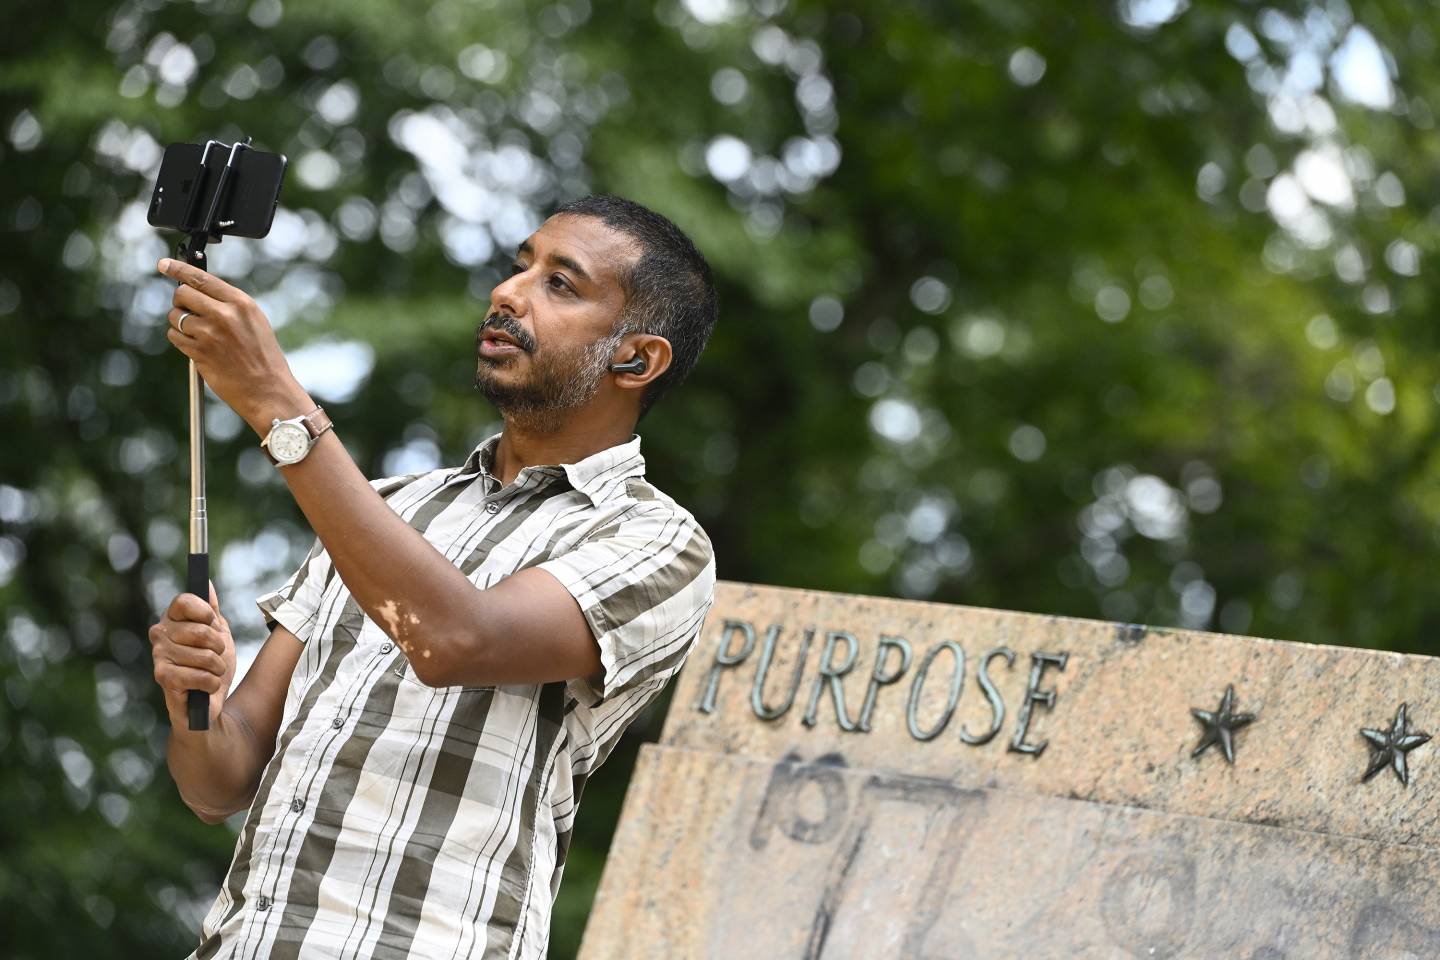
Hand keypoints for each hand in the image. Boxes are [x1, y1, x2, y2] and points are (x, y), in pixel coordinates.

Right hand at [149, 584, 236, 728]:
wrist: (209, 702)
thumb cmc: (212, 665)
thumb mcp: (218, 633)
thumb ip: (211, 609)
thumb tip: (205, 583)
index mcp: (172, 619)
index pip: (185, 601)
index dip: (204, 613)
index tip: (213, 623)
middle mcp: (160, 633)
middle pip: (201, 630)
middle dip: (219, 647)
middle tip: (216, 656)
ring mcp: (159, 655)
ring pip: (204, 655)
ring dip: (217, 668)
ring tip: (211, 673)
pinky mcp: (162, 677)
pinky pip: (199, 675)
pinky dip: (211, 683)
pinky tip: (205, 687)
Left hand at [158, 258, 310, 434]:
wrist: (267, 389)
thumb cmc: (262, 357)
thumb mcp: (254, 322)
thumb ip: (229, 305)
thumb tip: (198, 292)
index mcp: (240, 303)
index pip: (201, 278)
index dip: (178, 269)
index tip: (164, 264)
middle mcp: (224, 315)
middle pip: (182, 294)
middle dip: (181, 302)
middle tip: (189, 311)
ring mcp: (209, 334)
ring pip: (175, 316)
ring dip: (180, 323)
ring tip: (200, 336)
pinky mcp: (198, 352)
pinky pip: (175, 337)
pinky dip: (181, 340)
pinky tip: (198, 348)